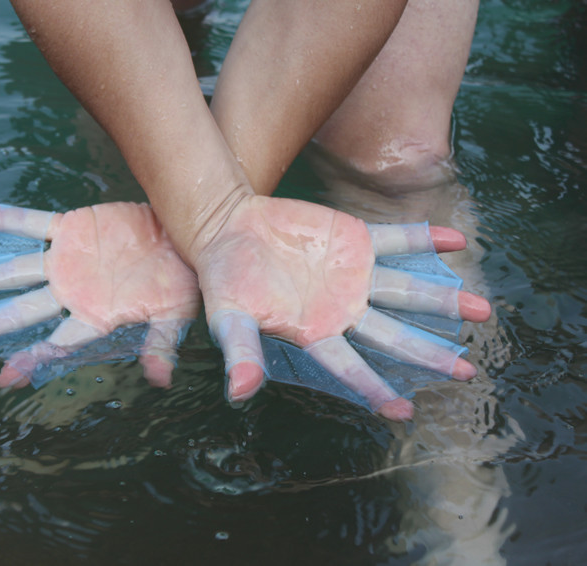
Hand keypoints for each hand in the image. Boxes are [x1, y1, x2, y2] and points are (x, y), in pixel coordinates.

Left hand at [0, 202, 200, 388]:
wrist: (183, 233)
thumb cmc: (182, 279)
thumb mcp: (176, 312)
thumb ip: (160, 342)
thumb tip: (161, 380)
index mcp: (95, 316)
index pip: (58, 341)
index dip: (32, 359)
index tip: (3, 376)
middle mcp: (73, 291)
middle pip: (23, 310)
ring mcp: (67, 260)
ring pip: (17, 270)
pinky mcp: (70, 228)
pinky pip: (31, 224)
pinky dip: (4, 221)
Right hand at [192, 194, 490, 420]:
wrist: (229, 228)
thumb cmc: (225, 279)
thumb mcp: (228, 318)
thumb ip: (241, 352)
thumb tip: (240, 394)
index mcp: (314, 333)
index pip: (350, 366)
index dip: (374, 389)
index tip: (404, 412)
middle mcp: (342, 309)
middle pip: (392, 335)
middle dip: (428, 353)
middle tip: (466, 372)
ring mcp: (353, 275)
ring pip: (404, 290)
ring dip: (441, 298)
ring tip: (482, 311)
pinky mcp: (355, 241)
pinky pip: (395, 240)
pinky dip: (423, 238)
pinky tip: (456, 238)